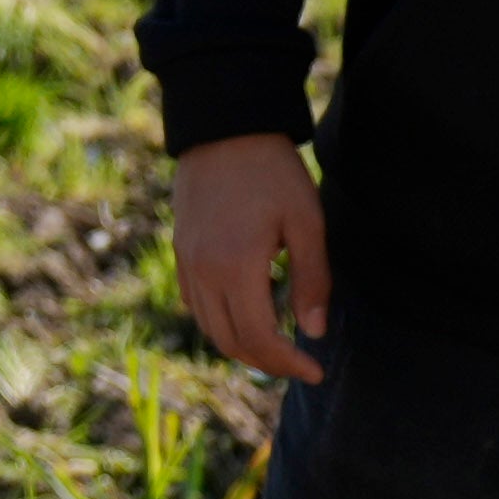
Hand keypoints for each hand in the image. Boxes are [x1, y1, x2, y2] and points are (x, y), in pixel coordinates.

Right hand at [171, 133, 336, 387]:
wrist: (223, 127)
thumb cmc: (272, 171)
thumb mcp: (307, 221)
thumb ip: (311, 280)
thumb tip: (314, 332)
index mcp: (235, 267)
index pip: (260, 339)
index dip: (289, 363)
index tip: (317, 371)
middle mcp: (203, 272)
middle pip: (232, 342)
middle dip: (268, 363)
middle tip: (301, 363)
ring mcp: (187, 263)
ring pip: (210, 329)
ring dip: (243, 347)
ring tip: (278, 347)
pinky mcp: (181, 252)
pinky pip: (196, 305)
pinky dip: (221, 323)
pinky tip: (247, 317)